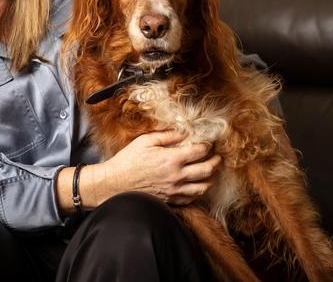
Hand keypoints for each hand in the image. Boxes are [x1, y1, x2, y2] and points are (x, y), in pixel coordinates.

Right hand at [95, 130, 221, 205]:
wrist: (115, 183)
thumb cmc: (128, 161)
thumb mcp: (145, 141)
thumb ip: (167, 135)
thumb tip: (184, 132)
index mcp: (172, 159)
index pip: (199, 151)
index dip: (207, 145)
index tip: (208, 142)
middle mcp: (177, 176)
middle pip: (207, 170)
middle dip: (215, 161)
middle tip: (217, 157)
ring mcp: (174, 190)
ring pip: (203, 187)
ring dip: (210, 178)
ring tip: (211, 171)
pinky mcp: (170, 200)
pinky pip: (191, 198)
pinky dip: (198, 191)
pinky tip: (197, 185)